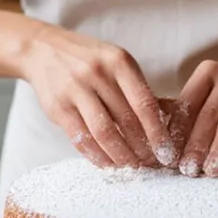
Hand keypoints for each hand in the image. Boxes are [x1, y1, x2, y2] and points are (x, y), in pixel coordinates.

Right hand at [24, 26, 176, 168]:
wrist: (43, 50)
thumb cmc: (89, 60)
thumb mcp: (117, 64)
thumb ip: (140, 90)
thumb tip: (174, 117)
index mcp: (119, 61)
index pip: (145, 103)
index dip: (158, 132)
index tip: (167, 152)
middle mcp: (98, 73)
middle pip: (127, 120)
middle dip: (143, 148)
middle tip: (153, 165)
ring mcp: (75, 89)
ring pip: (104, 133)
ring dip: (122, 156)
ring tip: (133, 168)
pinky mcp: (57, 107)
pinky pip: (81, 139)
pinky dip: (97, 156)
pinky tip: (108, 165)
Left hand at [176, 60, 217, 177]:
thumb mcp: (207, 89)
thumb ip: (186, 109)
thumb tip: (161, 139)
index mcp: (206, 73)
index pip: (188, 103)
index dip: (177, 131)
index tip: (169, 155)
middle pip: (208, 114)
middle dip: (196, 144)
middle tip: (188, 169)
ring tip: (210, 170)